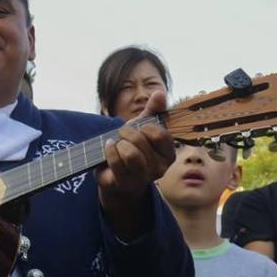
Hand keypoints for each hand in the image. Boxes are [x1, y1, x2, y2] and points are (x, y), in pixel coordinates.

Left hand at [96, 91, 174, 237]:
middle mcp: (159, 169)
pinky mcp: (123, 184)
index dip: (144, 126)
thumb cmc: (131, 149)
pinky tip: (108, 148)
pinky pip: (115, 161)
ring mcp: (141, 179)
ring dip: (119, 143)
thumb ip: (153, 111)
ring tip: (116, 144)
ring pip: (130, 153)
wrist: (115, 176)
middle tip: (122, 135)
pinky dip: (108, 150)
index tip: (139, 129)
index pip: (159, 134)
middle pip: (140, 141)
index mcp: (168, 154)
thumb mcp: (142, 128)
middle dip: (126, 133)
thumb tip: (160, 93)